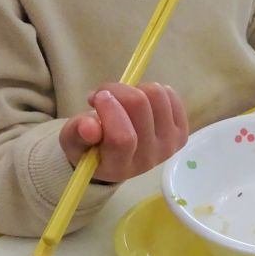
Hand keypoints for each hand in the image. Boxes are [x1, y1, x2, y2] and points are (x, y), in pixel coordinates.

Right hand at [59, 82, 188, 183]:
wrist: (112, 156)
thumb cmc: (89, 146)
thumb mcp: (73, 141)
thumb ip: (78, 133)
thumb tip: (89, 126)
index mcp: (118, 167)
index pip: (122, 138)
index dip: (110, 109)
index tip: (97, 96)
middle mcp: (147, 160)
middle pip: (140, 106)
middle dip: (117, 90)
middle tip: (104, 94)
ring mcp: (168, 147)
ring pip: (156, 95)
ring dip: (134, 89)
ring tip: (121, 100)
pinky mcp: (181, 133)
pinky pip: (171, 95)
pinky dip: (151, 90)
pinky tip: (140, 102)